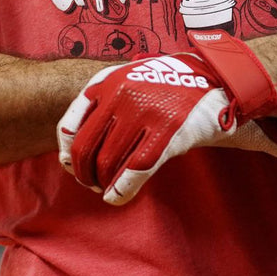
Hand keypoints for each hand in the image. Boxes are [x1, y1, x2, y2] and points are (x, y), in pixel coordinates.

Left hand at [57, 52, 241, 203]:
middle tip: (88, 183)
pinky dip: (122, 189)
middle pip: (86, 147)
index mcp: (105, 83)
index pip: (70, 124)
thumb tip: (71, 145)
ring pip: (109, 161)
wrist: (208, 77)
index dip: (67, 152)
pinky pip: (137, 169)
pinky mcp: (169, 133)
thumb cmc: (160, 83)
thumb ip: (99, 103)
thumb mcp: (123, 80)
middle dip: (83, 172)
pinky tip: (116, 198)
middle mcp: (120, 97)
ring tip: (104, 189)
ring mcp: (144, 114)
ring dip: (102, 183)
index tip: (70, 165)